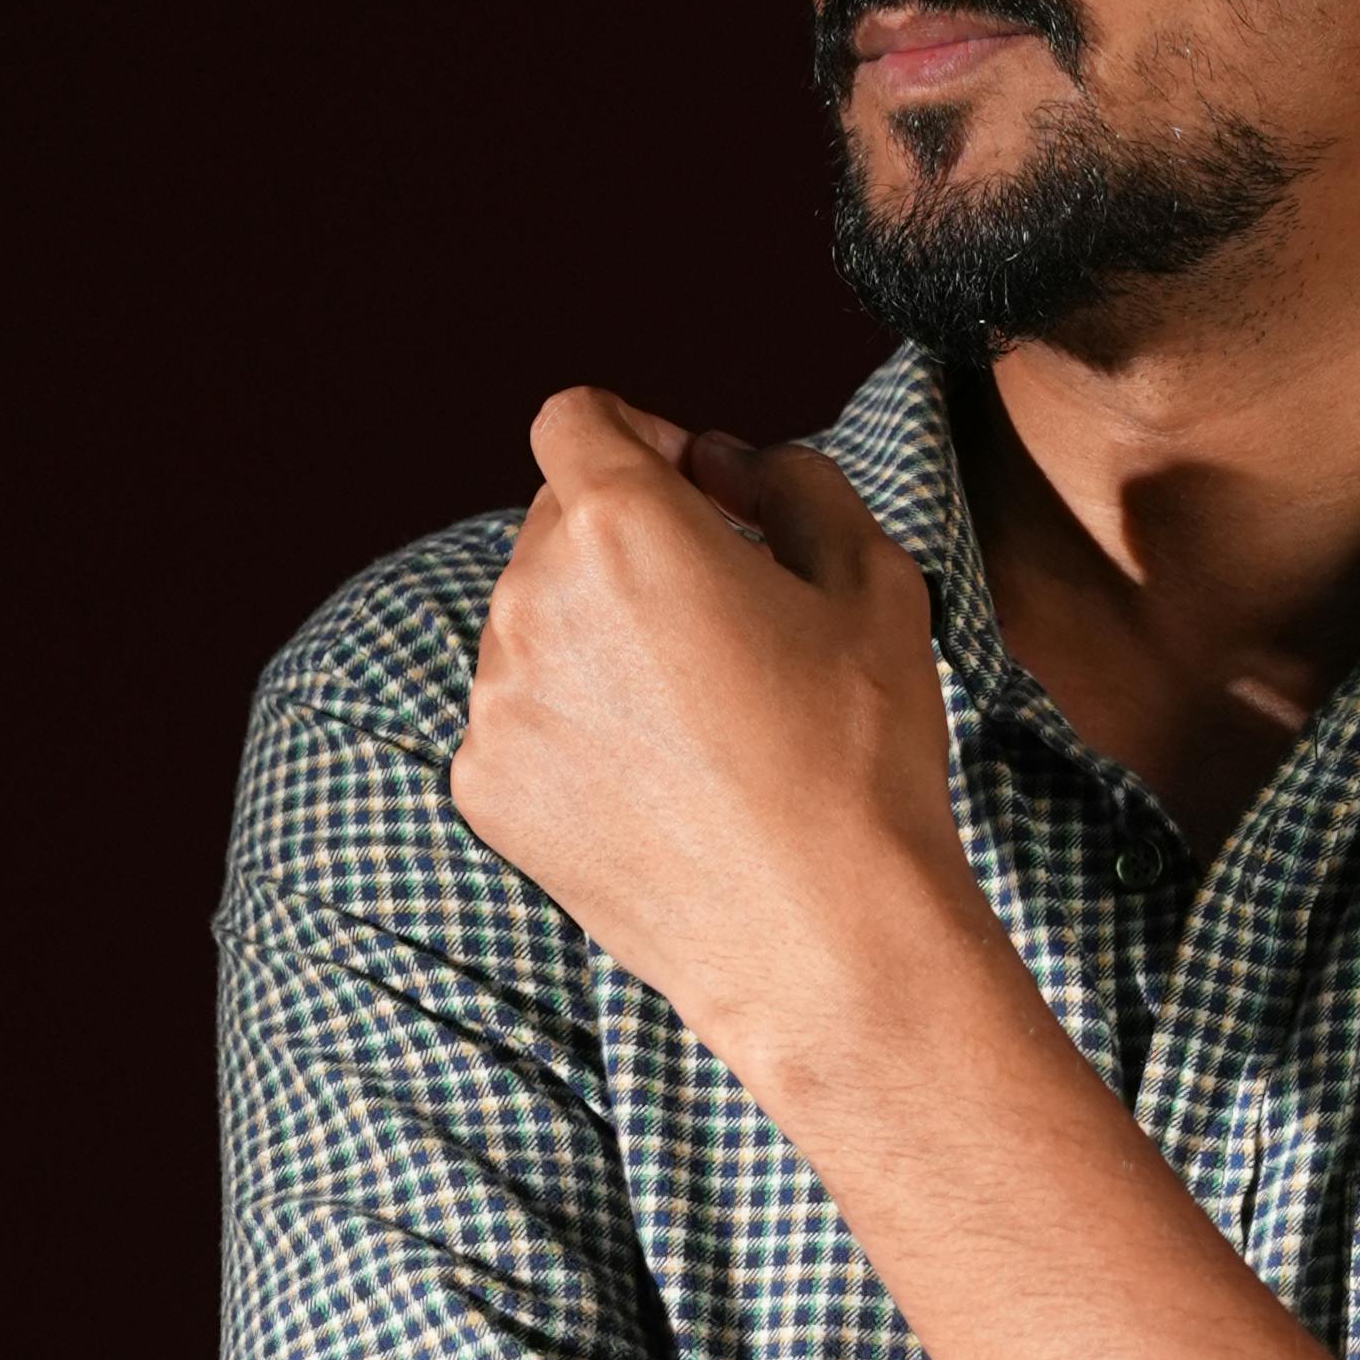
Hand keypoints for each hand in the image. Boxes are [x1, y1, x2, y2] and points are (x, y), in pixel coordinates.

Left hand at [450, 390, 986, 1078]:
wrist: (823, 941)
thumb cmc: (860, 755)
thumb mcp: (873, 580)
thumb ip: (795, 481)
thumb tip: (728, 465)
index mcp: (623, 526)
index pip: (577, 418)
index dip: (639, 434)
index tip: (695, 491)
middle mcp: (533, 600)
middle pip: (557, 518)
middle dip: (629, 536)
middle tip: (723, 610)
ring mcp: (497, 700)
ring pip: (534, 618)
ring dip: (598, 630)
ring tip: (698, 709)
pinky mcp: (486, 787)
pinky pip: (519, 712)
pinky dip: (574, 721)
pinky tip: (660, 776)